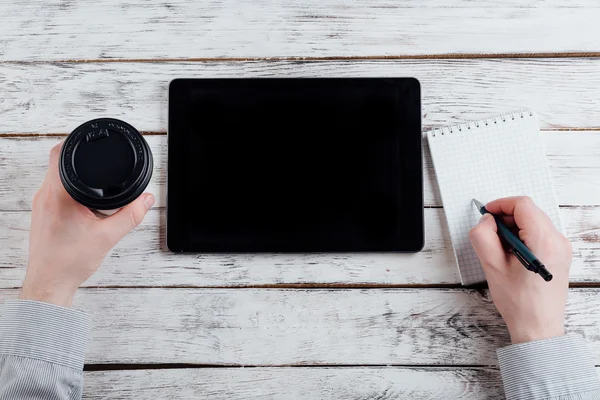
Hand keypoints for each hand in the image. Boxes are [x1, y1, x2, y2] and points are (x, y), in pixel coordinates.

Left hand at [19, 142, 154, 306]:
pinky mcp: (42, 215)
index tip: (90, 142)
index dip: (75, 143)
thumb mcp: (108, 236)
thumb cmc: (69, 262)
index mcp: (57, 195)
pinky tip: (85, 204)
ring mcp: (40, 206)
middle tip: (99, 163)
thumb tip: (146, 199)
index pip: (59, 154)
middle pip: (56, 163)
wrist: (49, 283)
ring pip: (56, 178)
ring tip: (94, 186)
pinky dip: (70, 191)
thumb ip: (131, 215)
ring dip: (75, 177)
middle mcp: (44, 196)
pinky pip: (55, 192)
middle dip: (79, 160)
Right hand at [469, 196, 571, 343]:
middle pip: (529, 212)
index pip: (522, 205)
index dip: (500, 204)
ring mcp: (562, 248)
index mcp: (543, 241)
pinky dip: (523, 235)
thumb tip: (487, 221)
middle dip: (506, 216)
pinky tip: (511, 253)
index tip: (486, 213)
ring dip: (514, 227)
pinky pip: (539, 233)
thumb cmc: (518, 302)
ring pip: (534, 222)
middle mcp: (558, 241)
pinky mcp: (560, 255)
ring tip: (500, 247)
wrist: (538, 327)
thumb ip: (483, 236)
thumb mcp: (492, 266)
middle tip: (489, 232)